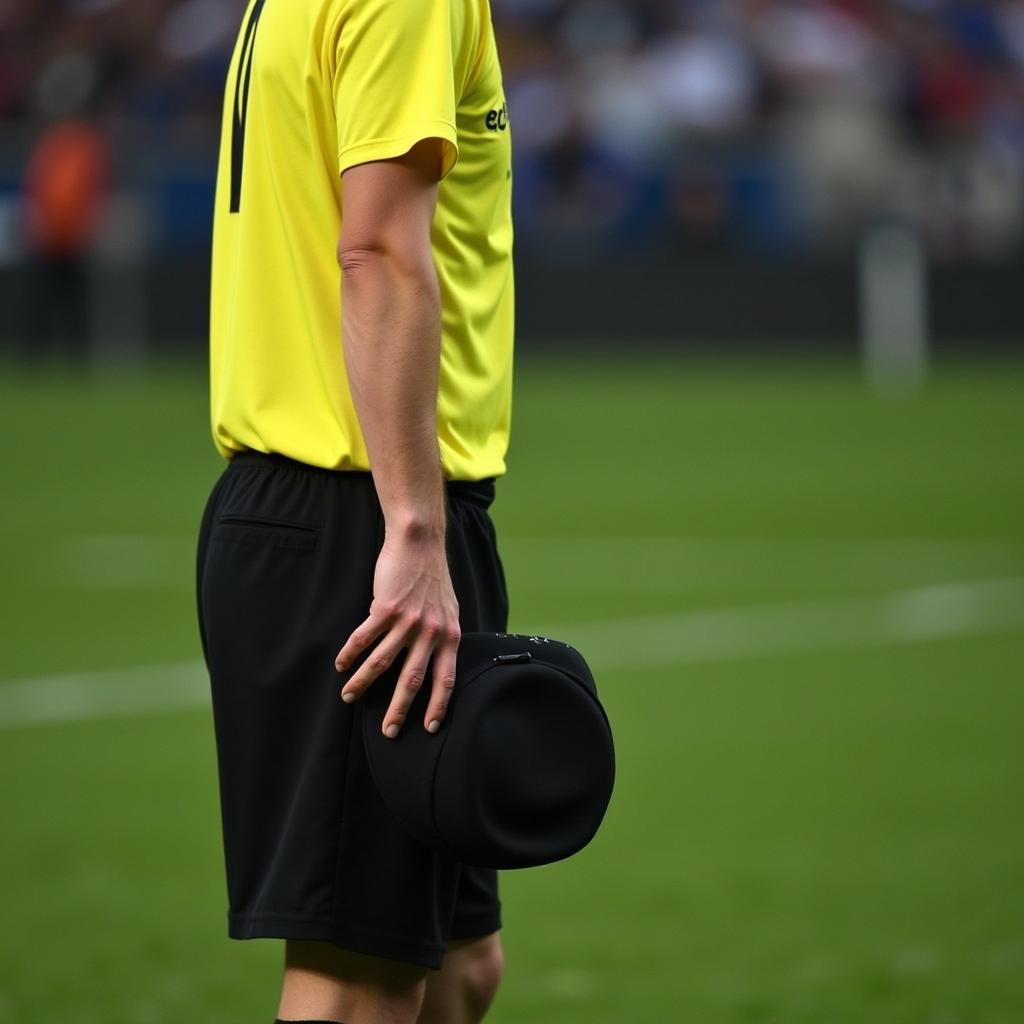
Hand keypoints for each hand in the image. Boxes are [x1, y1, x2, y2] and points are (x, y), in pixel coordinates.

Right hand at [335, 531, 459, 737]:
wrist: (420, 543)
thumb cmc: (432, 577)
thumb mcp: (448, 610)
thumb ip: (441, 636)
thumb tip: (431, 659)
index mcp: (450, 635)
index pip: (447, 679)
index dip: (439, 705)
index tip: (430, 728)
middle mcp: (431, 633)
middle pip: (413, 680)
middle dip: (400, 709)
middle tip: (389, 732)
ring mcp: (407, 621)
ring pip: (382, 662)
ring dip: (363, 683)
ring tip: (348, 697)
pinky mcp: (385, 609)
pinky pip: (364, 638)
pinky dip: (350, 654)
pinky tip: (341, 665)